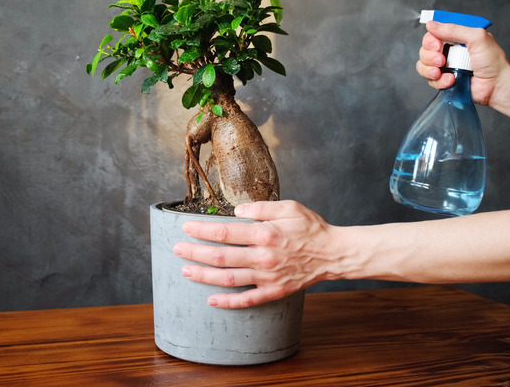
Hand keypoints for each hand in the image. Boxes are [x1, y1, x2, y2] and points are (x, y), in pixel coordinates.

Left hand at [175, 200, 340, 307]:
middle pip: (220, 257)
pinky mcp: (274, 291)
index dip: (202, 231)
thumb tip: (237, 209)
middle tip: (177, 250)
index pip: (225, 233)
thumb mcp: (289, 207)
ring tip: (186, 271)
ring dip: (204, 276)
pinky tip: (211, 300)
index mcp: (265, 234)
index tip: (186, 228)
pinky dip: (228, 302)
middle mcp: (263, 257)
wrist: (333, 254)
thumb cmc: (311, 228)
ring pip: (228, 279)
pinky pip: (247, 300)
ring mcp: (267, 277)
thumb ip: (261, 207)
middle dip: (194, 253)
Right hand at [416, 20, 509, 106]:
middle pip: (425, 49)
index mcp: (457, 37)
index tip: (437, 45)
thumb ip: (454, 29)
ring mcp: (446, 66)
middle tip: (441, 60)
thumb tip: (431, 24)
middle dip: (429, 56)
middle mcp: (450, 50)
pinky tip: (451, 81)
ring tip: (441, 72)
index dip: (430, 39)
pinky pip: (430, 80)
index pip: (434, 33)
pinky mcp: (445, 80)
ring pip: (423, 65)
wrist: (497, 86)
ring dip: (430, 69)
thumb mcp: (476, 38)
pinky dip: (438, 81)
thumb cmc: (493, 62)